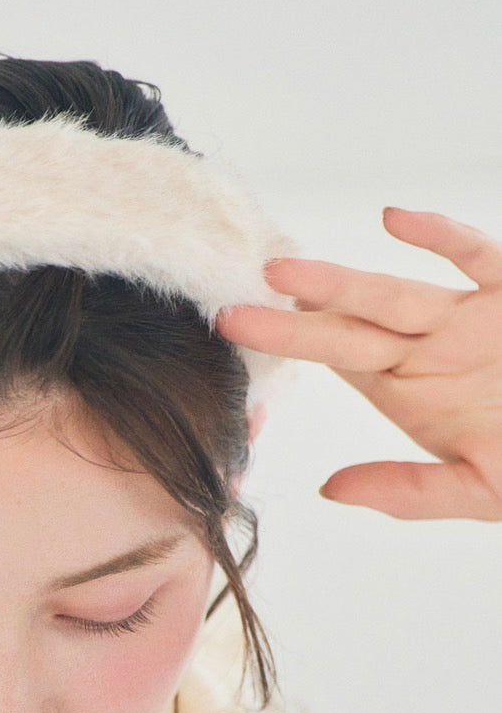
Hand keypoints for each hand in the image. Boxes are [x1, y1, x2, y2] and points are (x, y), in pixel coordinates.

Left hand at [215, 207, 501, 520]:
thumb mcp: (479, 489)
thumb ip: (410, 491)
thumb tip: (332, 489)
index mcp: (411, 388)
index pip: (338, 358)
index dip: (290, 343)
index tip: (236, 329)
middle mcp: (430, 346)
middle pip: (351, 326)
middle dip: (295, 318)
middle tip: (234, 306)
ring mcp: (470, 316)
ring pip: (398, 293)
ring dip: (343, 283)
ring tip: (286, 273)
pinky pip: (477, 258)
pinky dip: (442, 239)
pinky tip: (395, 222)